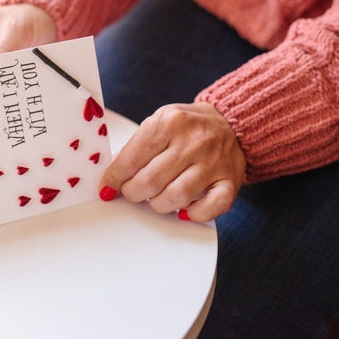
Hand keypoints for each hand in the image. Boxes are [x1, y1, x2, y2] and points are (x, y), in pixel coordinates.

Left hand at [98, 102, 245, 221]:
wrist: (230, 123)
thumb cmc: (188, 127)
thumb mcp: (159, 123)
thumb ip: (136, 148)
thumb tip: (112, 178)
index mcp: (169, 123)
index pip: (132, 159)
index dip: (115, 178)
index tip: (108, 187)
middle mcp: (193, 142)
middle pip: (150, 181)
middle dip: (133, 193)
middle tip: (132, 192)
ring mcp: (213, 163)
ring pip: (175, 197)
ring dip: (158, 205)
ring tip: (155, 198)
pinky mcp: (230, 181)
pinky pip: (209, 209)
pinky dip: (192, 215)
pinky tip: (183, 209)